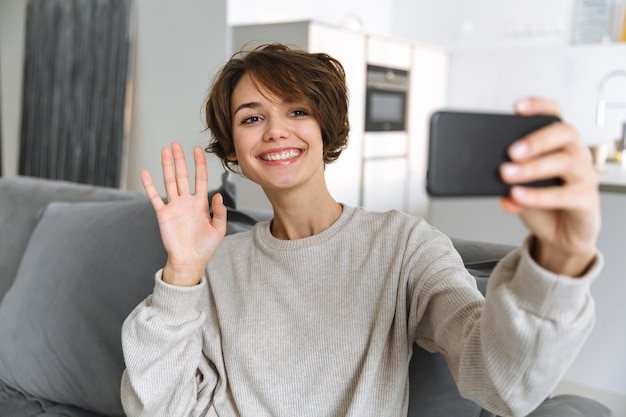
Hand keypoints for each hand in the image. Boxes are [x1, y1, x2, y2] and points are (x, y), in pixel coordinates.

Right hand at [141, 142, 226, 285]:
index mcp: (200, 203)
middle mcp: (186, 202)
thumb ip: (220, 212)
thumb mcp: (218, 229)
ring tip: (165, 151)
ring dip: (167, 166)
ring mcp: (174, 206)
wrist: (189, 261)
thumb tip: (217, 194)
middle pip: (182, 176)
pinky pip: (155, 197)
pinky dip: (149, 185)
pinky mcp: (163, 214)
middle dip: (180, 160)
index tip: (197, 150)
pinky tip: (145, 172)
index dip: (199, 164)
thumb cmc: (205, 247)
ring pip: (169, 181)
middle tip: (176, 144)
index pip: (200, 179)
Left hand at [499, 97, 599, 276]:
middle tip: (511, 152)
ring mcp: (584, 175)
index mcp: (558, 144)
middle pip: (564, 133)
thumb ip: (507, 180)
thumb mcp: (518, 188)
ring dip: (533, 168)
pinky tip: (517, 196)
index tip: (517, 108)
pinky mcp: (586, 199)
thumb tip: (493, 174)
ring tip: (508, 175)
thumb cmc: (543, 205)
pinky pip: (564, 194)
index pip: (554, 115)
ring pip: (565, 161)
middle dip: (535, 140)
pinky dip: (537, 195)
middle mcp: (576, 154)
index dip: (539, 107)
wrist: (561, 234)